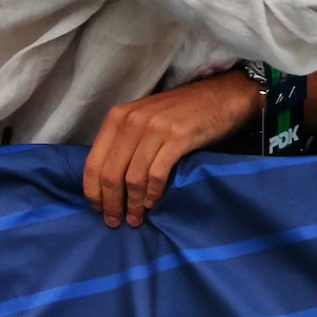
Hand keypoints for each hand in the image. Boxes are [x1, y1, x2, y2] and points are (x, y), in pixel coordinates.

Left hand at [83, 70, 252, 227]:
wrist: (224, 95)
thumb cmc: (182, 111)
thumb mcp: (145, 118)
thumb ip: (124, 141)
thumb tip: (107, 182)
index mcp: (118, 116)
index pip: (93, 162)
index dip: (93, 192)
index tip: (98, 209)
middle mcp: (132, 121)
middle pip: (110, 174)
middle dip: (111, 203)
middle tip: (116, 221)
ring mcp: (156, 128)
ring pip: (132, 178)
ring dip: (133, 204)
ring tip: (136, 218)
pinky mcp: (179, 137)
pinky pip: (157, 173)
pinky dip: (153, 193)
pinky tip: (154, 203)